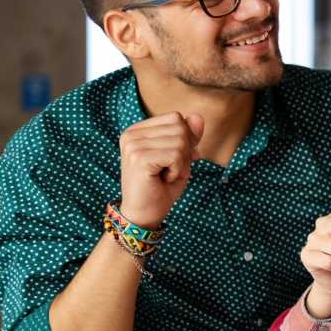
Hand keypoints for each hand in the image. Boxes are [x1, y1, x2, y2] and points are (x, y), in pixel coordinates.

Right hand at [117, 111, 203, 225]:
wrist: (144, 214)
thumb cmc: (162, 187)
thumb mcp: (181, 157)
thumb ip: (189, 136)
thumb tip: (198, 116)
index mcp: (138, 130)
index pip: (176, 118)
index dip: (185, 141)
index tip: (170, 160)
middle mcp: (131, 134)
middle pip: (180, 127)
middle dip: (184, 152)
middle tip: (168, 170)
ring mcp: (133, 145)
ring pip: (180, 141)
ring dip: (181, 163)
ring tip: (164, 175)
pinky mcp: (139, 157)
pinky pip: (176, 155)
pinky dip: (178, 170)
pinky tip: (163, 179)